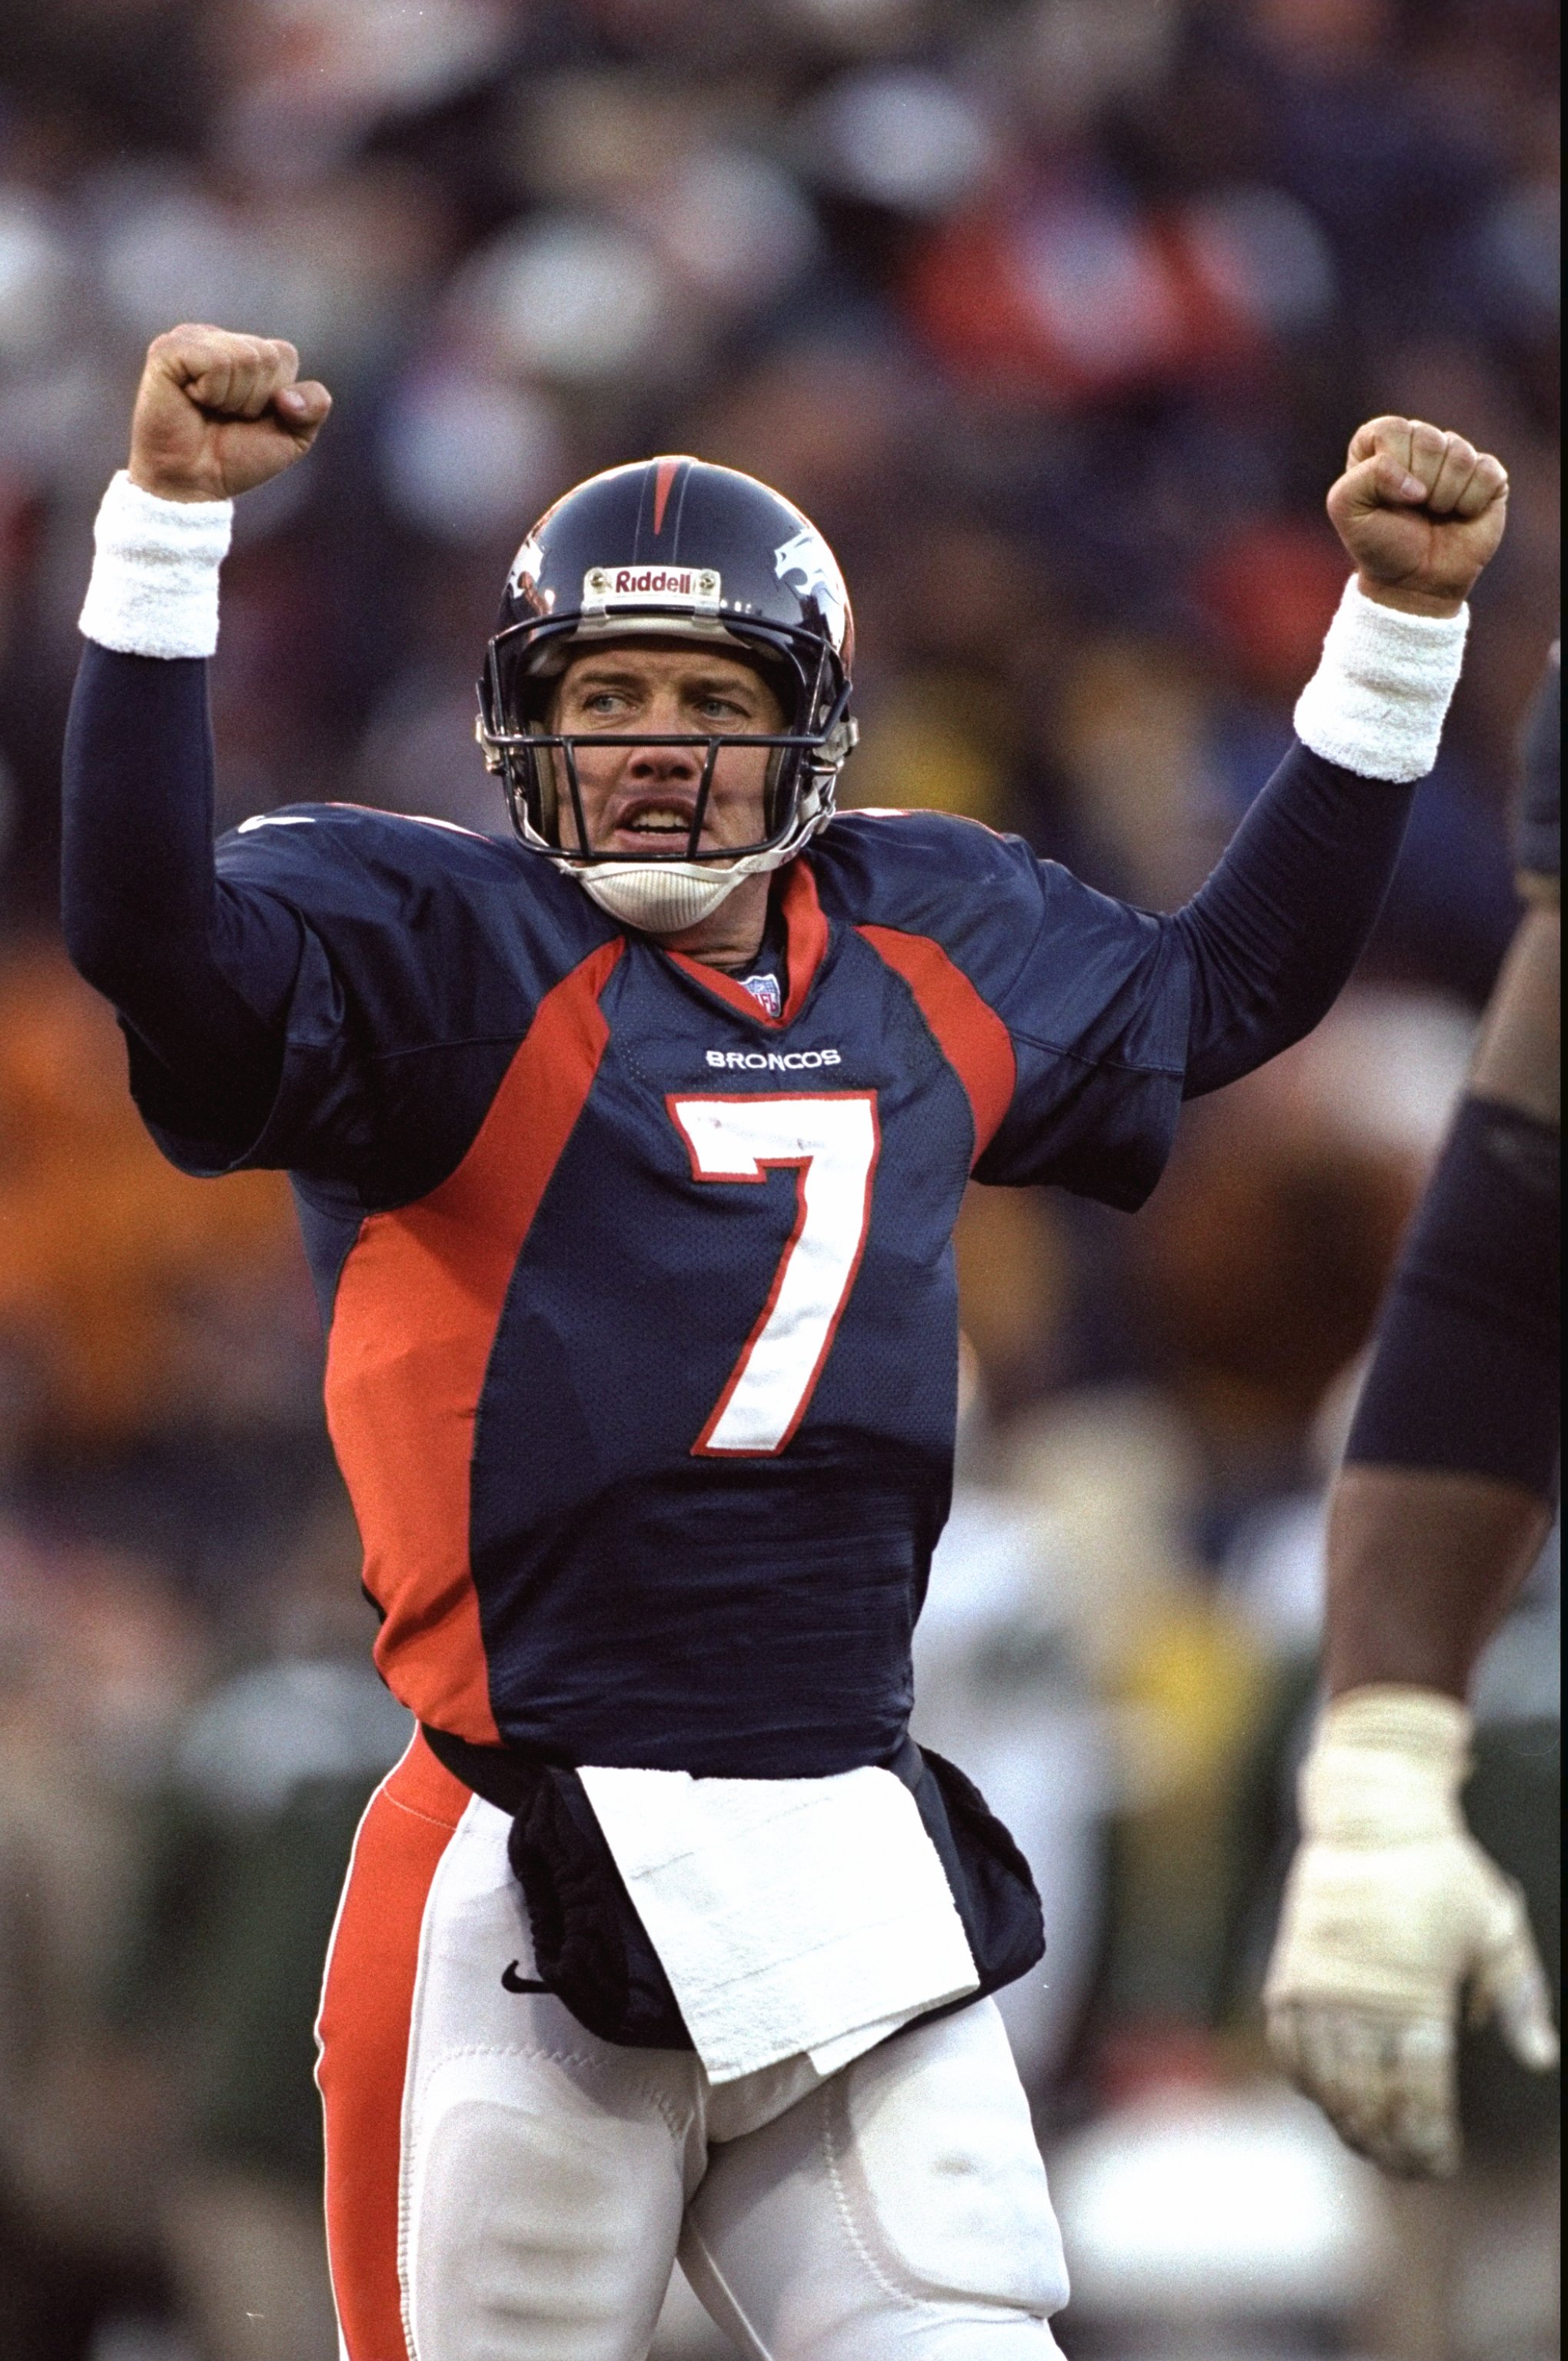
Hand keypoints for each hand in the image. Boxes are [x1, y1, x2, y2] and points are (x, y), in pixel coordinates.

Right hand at [128, 324, 331, 502]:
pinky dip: (212, 393)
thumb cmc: (236, 457)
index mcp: (245, 350)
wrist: (194, 483)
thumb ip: (314, 407)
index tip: (250, 416)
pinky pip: (215, 362)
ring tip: (209, 411)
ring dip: (233, 400)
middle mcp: (218, 338)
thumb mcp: (292, 437)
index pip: (284, 354)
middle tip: (226, 416)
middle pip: (267, 356)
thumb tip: (288, 395)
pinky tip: (192, 401)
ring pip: (244, 358)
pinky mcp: (168, 350)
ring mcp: (191, 339)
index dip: (277, 396)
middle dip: (255, 400)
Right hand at [1264, 1708, 1557, 2177]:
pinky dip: (1306, 2082)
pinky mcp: (1289, 1972)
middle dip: (1392, 2144)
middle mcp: (1362, 1997)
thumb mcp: (1497, 1924)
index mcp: (1418, 1991)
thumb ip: (1521, 1994)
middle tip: (1410, 2169)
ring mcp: (1318, 1986)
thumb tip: (1543, 2057)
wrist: (1369, 1814)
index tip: (1441, 2164)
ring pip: (1326, 2082)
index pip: (1420, 2092)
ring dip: (1349, 2122)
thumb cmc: (1440, 1869)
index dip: (1430, 2138)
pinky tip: (1326, 2099)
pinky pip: (1289, 2047)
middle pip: (1371, 2099)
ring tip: (1371, 2146)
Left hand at [1327, 416, 1508, 617]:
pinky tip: (1460, 515)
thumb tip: (1418, 486)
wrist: (1414, 582)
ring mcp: (1457, 457)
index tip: (1385, 498)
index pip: (1392, 429)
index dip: (1391, 466)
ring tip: (1435, 514)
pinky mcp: (1488, 476)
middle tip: (1414, 510)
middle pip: (1429, 438)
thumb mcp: (1346, 509)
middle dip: (1419, 485)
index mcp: (1383, 442)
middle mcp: (1421, 443)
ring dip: (1444, 497)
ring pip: (1460, 455)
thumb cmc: (1378, 543)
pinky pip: (1487, 473)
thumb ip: (1365, 478)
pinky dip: (1470, 503)